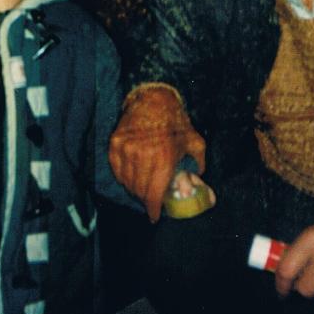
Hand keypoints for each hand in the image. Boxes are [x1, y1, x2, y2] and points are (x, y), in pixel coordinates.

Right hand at [108, 84, 205, 221]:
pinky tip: (132, 176)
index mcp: (163, 158)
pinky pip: (117, 170)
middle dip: (146, 199)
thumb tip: (198, 183)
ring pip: (127, 182)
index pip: (153, 194)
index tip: (154, 216)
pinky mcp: (115, 144)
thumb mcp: (194, 142)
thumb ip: (198, 165)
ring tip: (143, 188)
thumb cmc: (175, 122)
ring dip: (134, 189)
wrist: (153, 98)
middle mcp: (141, 156)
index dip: (153, 209)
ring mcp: (125, 149)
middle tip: (151, 200)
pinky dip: (123, 177)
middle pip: (139, 191)